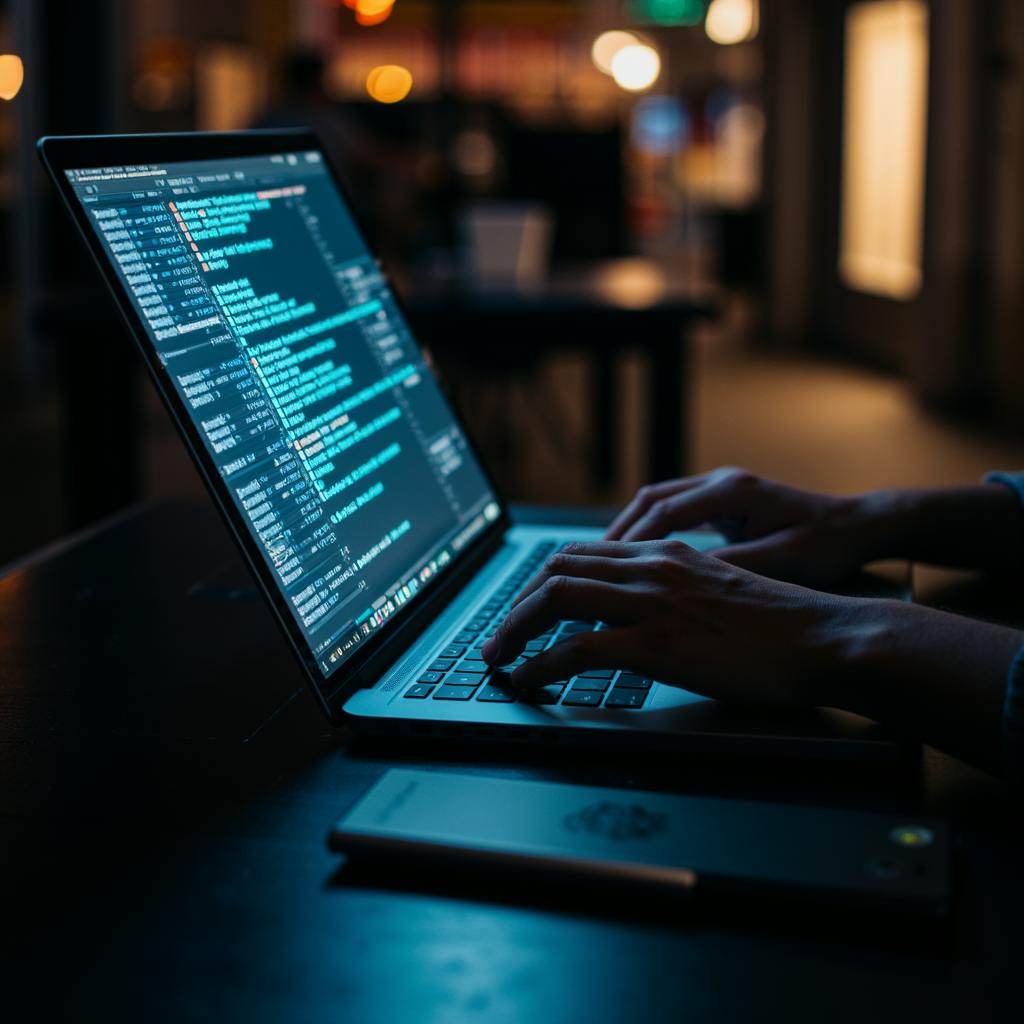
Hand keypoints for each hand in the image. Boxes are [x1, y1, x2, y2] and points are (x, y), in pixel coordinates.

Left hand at [480, 539, 853, 704]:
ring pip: (556, 599)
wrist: (825, 637)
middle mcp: (652, 567)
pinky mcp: (659, 644)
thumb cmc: (780, 625)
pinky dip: (541, 665)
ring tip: (497, 659)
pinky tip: (528, 681)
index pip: (581, 554)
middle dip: (515, 604)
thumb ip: (676, 590)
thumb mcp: (718, 590)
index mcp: (666, 553)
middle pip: (556, 569)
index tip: (522, 609)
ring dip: (514, 629)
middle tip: (497, 637)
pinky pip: (578, 649)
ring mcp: (654, 603)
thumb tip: (641, 614)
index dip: (540, 581)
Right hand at [604, 468, 877, 587]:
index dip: (628, 543)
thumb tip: (681, 581)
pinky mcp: (722, 502)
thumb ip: (732, 567)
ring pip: (654, 504)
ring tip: (599, 566)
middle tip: (585, 568)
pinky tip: (634, 561)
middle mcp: (720, 482)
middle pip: (648, 502)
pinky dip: (646, 534)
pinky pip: (670, 513)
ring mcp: (720, 489)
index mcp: (732, 492)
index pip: (662, 513)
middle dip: (615, 535)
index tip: (603, 570)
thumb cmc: (829, 546)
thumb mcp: (784, 562)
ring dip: (627, 533)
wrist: (861, 526)